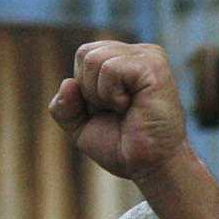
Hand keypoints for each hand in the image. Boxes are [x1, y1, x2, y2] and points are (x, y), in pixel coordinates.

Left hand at [50, 42, 188, 183]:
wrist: (147, 165)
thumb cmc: (120, 145)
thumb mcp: (80, 126)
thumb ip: (65, 106)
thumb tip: (67, 82)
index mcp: (124, 60)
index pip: (84, 54)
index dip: (83, 87)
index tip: (106, 108)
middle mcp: (138, 53)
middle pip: (85, 53)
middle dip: (88, 90)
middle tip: (115, 109)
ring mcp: (149, 57)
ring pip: (94, 59)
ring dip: (100, 94)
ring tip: (125, 107)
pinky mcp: (154, 67)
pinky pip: (111, 69)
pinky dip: (111, 94)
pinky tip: (131, 105)